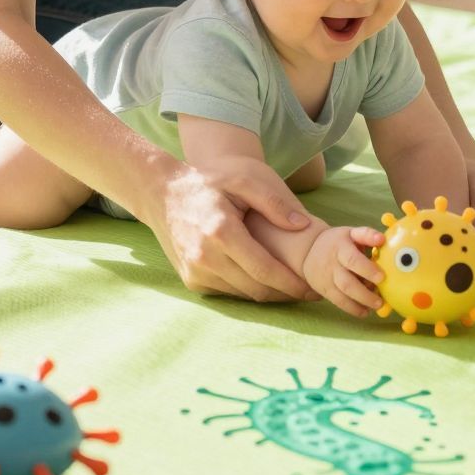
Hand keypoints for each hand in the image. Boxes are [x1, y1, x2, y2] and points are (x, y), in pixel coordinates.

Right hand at [152, 159, 312, 302]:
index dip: (292, 284)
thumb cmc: (206, 183)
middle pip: (256, 289)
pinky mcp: (191, 280)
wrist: (161, 193)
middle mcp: (205, 258)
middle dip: (285, 294)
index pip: (265, 271)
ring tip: (289, 286)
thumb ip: (274, 202)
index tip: (313, 289)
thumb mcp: (242, 179)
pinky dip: (247, 288)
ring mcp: (195, 272)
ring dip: (267, 294)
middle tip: (308, 291)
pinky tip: (260, 279)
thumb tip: (303, 226)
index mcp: (221, 233)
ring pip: (242, 294)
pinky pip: (227, 292)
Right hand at [303, 225, 385, 318]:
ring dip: (361, 302)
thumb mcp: (351, 233)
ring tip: (377, 305)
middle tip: (381, 299)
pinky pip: (339, 302)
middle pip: (347, 282)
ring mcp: (328, 279)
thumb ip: (367, 235)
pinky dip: (353, 309)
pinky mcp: (325, 290)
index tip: (382, 277)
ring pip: (343, 294)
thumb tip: (382, 239)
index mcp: (340, 247)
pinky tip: (366, 311)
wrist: (309, 251)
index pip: (353, 259)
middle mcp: (332, 264)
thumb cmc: (339, 242)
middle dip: (365, 293)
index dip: (367, 269)